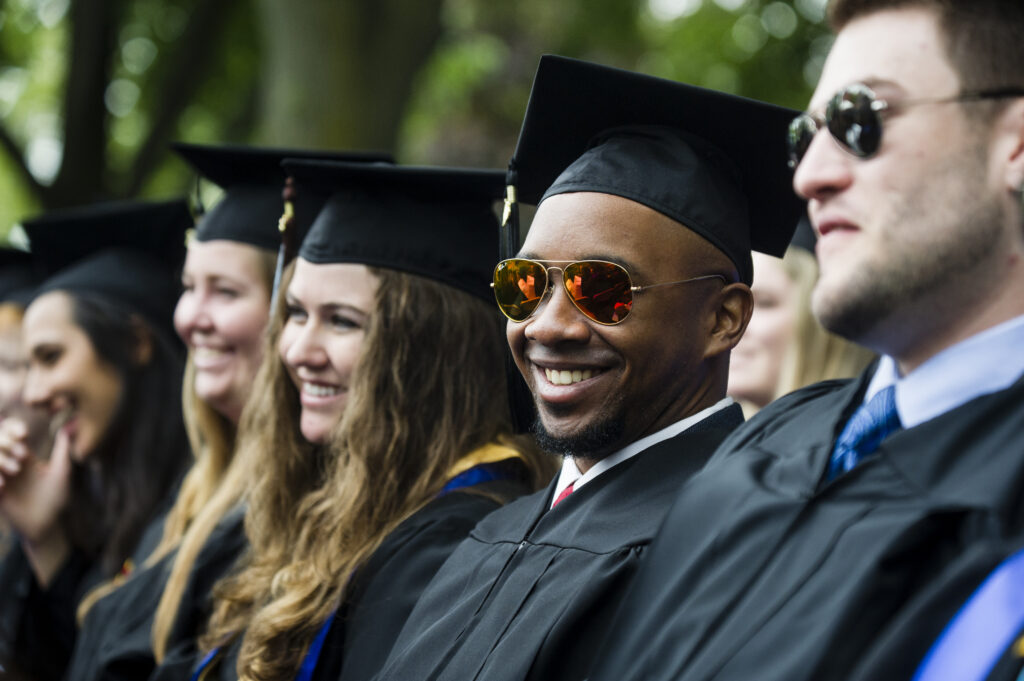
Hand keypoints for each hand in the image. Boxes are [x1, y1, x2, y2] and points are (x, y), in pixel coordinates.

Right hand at [0, 423, 71, 544]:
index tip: (24, 434)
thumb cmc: (57, 498)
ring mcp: (1, 477)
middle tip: (23, 455)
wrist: (47, 525)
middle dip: (6, 442)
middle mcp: (10, 463)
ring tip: (15, 471)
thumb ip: (62, 450)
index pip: (11, 432)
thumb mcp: (62, 471)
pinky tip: (3, 486)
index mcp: (25, 455)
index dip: (13, 428)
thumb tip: (68, 426)